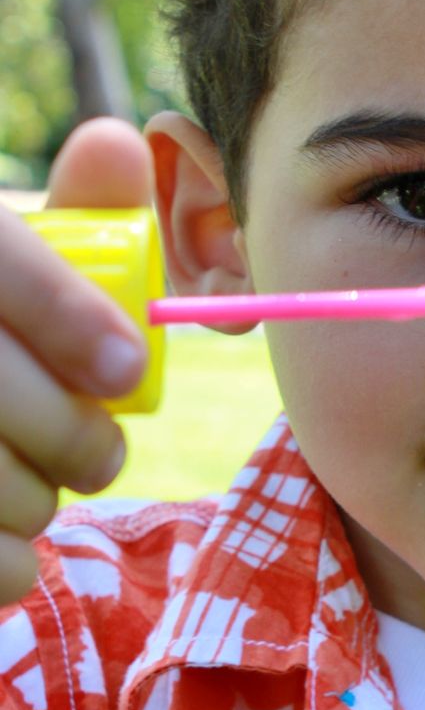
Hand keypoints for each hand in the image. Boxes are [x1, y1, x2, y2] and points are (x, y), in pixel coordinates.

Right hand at [0, 118, 150, 605]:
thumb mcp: (8, 269)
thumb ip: (69, 216)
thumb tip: (122, 145)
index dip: (65, 318)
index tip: (127, 372)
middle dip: (73, 436)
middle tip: (102, 451)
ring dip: (35, 498)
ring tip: (31, 481)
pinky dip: (5, 564)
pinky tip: (6, 539)